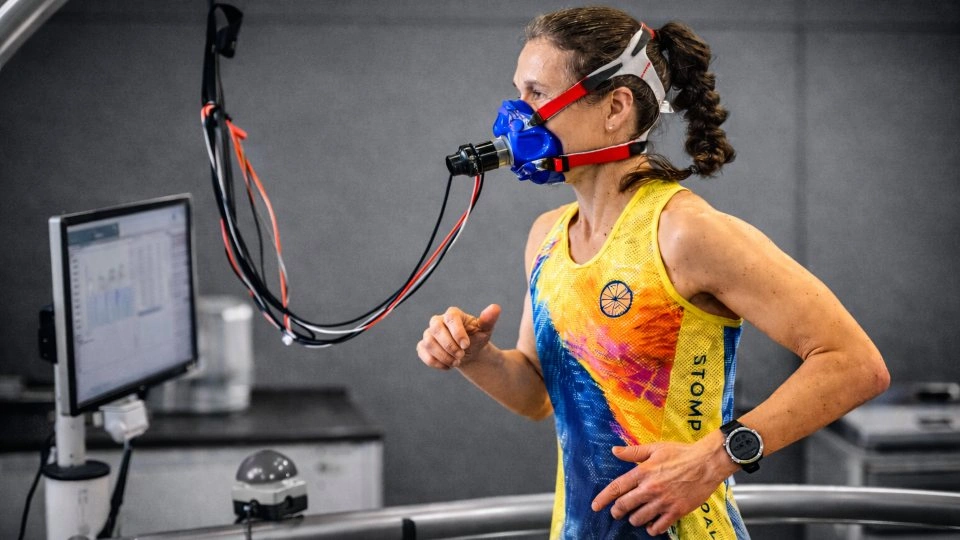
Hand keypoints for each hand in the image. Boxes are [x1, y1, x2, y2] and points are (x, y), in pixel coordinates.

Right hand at [416, 305, 500, 369]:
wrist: (469, 352)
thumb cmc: (477, 338)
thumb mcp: (485, 329)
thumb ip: (489, 319)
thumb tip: (495, 308)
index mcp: (453, 314)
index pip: (450, 318)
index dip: (457, 332)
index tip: (466, 345)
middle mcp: (438, 321)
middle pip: (436, 329)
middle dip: (449, 345)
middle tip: (461, 356)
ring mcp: (429, 333)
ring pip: (428, 343)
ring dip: (443, 356)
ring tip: (457, 362)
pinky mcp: (423, 346)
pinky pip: (423, 352)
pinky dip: (435, 362)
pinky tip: (448, 366)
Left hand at [590, 440, 732, 535]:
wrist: (706, 463)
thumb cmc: (681, 453)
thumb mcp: (655, 448)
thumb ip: (633, 452)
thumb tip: (614, 451)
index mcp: (643, 472)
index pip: (617, 488)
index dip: (603, 498)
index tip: (595, 506)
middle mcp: (650, 488)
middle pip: (624, 506)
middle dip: (617, 511)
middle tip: (617, 513)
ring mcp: (663, 502)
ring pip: (639, 518)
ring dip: (633, 520)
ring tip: (635, 517)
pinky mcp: (676, 511)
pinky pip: (658, 526)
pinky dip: (651, 528)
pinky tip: (651, 525)